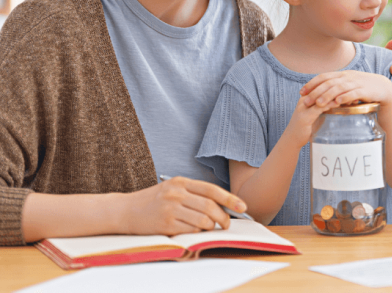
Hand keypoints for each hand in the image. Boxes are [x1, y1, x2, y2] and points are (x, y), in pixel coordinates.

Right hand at [118, 177, 244, 235]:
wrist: (124, 210)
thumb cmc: (152, 200)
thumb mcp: (172, 188)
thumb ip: (193, 193)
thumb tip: (221, 204)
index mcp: (181, 182)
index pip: (212, 190)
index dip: (231, 199)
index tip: (243, 207)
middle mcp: (176, 193)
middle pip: (210, 207)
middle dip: (223, 217)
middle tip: (226, 224)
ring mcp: (170, 208)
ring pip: (203, 220)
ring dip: (211, 227)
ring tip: (209, 228)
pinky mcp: (165, 224)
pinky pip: (191, 230)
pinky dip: (197, 233)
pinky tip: (194, 231)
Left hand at [291, 71, 391, 141]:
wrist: (382, 88)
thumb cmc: (363, 88)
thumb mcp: (348, 85)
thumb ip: (336, 88)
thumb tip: (320, 94)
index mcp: (342, 75)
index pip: (323, 76)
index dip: (312, 84)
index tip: (302, 92)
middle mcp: (347, 77)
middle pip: (328, 83)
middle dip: (315, 92)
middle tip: (305, 101)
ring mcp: (356, 83)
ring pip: (339, 87)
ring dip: (327, 95)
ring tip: (318, 104)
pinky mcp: (364, 90)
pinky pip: (353, 93)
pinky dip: (345, 97)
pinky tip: (337, 102)